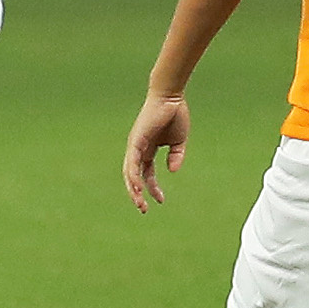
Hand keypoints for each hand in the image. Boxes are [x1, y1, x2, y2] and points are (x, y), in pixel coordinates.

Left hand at [123, 92, 188, 210]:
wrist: (171, 98)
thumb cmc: (175, 115)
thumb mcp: (179, 142)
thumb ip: (176, 156)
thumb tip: (172, 171)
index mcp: (148, 149)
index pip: (147, 173)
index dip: (153, 188)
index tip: (161, 200)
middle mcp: (138, 148)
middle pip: (133, 175)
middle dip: (137, 193)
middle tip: (143, 209)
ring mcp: (135, 144)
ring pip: (129, 171)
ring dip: (133, 189)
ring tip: (139, 203)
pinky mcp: (136, 140)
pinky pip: (132, 161)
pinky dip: (133, 175)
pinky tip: (137, 187)